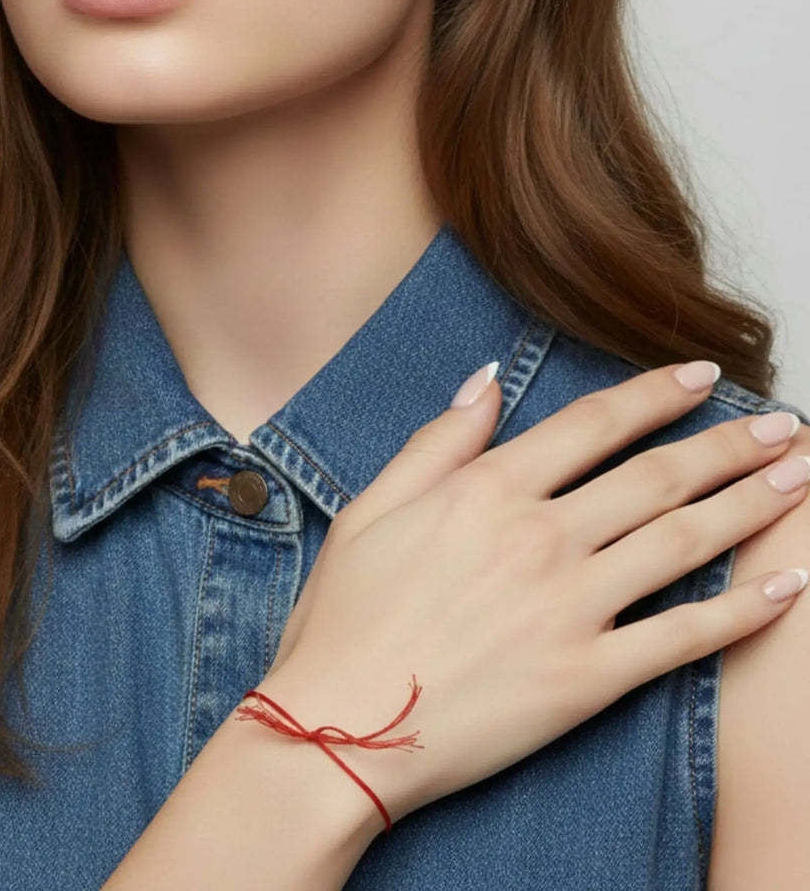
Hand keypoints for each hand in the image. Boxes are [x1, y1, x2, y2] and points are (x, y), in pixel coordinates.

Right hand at [248, 362, 807, 826]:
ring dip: (751, 505)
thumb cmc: (346, 617)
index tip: (703, 377)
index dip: (656, 395)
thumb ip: (437, 441)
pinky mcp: (588, 678)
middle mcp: (541, 537)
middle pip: (657, 477)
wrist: (340, 726)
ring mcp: (571, 608)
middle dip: (729, 445)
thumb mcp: (372, 508)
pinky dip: (743, 611)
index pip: (594, 425)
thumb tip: (484, 381)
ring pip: (684, 543)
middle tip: (783, 427)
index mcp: (489, 491)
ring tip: (799, 479)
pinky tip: (787, 584)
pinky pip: (684, 638)